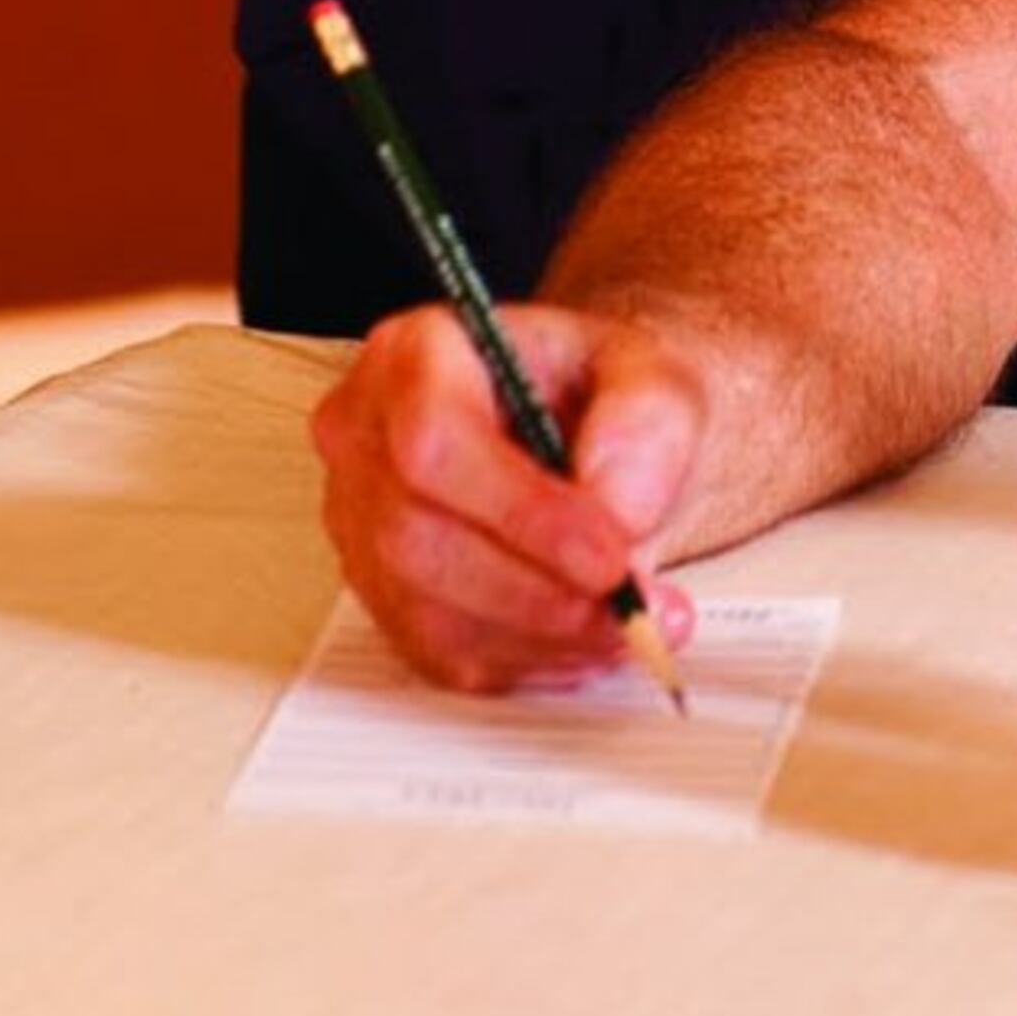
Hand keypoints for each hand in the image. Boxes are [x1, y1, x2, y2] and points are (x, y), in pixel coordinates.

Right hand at [312, 300, 708, 695]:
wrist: (596, 437)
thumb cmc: (604, 394)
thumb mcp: (652, 373)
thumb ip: (645, 421)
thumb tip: (619, 509)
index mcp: (414, 355)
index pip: (435, 440)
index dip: (521, 511)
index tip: (609, 555)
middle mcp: (367, 439)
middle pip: (418, 539)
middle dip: (537, 590)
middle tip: (631, 606)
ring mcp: (364, 527)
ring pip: (427, 612)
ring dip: (540, 635)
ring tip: (630, 625)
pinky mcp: (386, 599)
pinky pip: (441, 655)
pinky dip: (527, 660)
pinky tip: (588, 639)